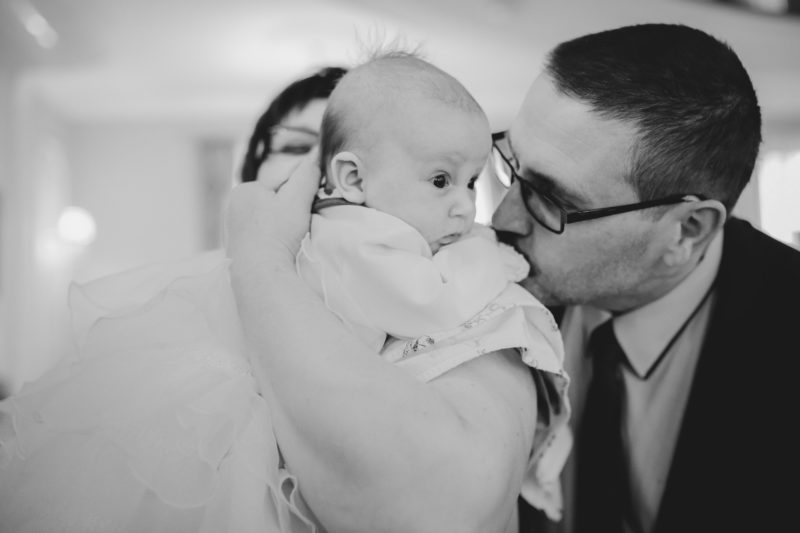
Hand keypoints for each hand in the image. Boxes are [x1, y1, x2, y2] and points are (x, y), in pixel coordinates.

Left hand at [224, 150, 320, 267]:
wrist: (258, 273)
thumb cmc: (276, 232)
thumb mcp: (297, 198)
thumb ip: (308, 174)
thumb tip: (318, 153)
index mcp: (243, 189)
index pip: (279, 185)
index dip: (297, 196)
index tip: (304, 210)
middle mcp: (233, 207)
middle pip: (273, 203)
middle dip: (287, 213)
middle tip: (296, 227)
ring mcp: (233, 229)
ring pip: (268, 221)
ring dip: (281, 228)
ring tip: (288, 240)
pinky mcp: (237, 249)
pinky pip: (261, 238)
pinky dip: (272, 242)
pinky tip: (278, 250)